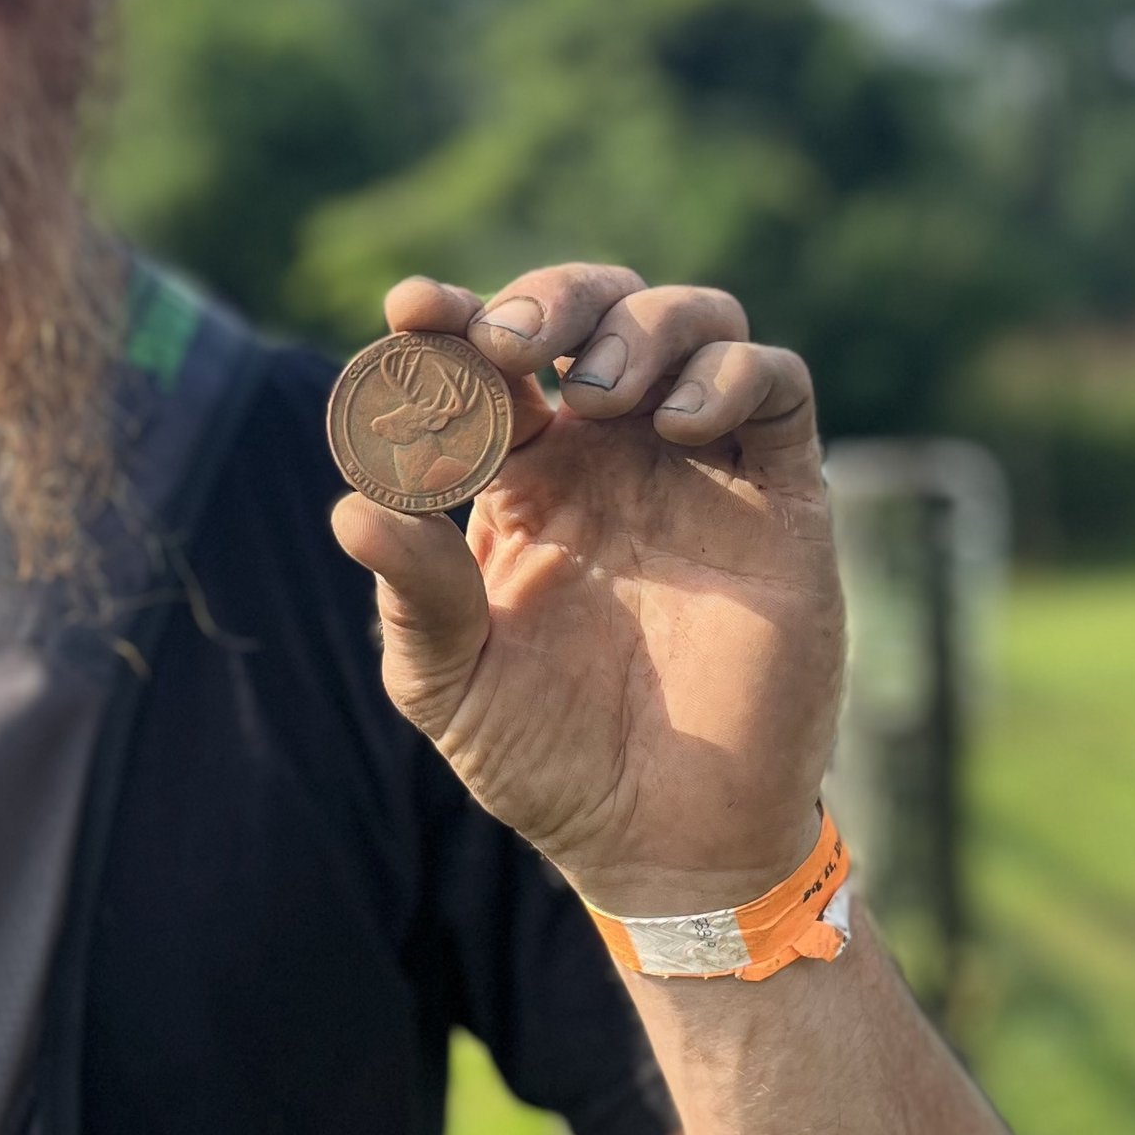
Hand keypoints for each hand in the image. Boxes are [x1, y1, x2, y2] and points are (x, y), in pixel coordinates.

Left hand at [329, 263, 842, 916]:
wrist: (664, 840)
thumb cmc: (545, 759)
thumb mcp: (451, 682)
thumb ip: (412, 592)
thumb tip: (353, 507)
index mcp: (526, 475)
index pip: (488, 361)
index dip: (452, 318)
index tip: (413, 309)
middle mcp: (613, 452)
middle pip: (594, 306)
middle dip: (549, 294)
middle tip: (509, 340)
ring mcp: (700, 465)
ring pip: (693, 320)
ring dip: (639, 324)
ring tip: (595, 392)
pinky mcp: (781, 496)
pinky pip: (778, 383)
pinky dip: (730, 372)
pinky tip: (673, 426)